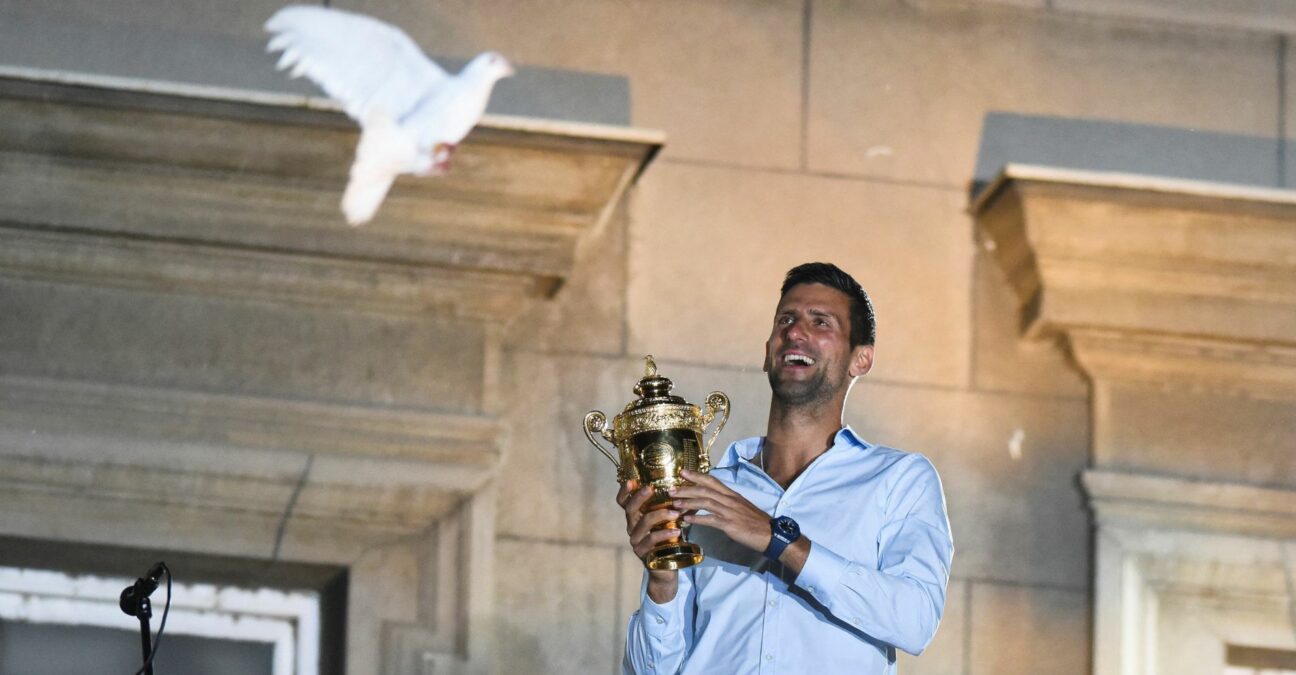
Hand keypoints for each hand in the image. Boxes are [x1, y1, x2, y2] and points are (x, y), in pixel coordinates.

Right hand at [617, 479, 678, 602]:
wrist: (668, 567)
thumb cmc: (669, 540)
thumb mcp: (670, 520)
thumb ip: (673, 505)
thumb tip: (688, 485)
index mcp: (636, 517)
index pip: (624, 502)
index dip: (624, 491)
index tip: (631, 480)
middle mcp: (632, 527)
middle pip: (629, 509)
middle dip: (639, 497)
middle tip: (651, 488)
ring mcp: (635, 541)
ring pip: (642, 523)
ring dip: (659, 515)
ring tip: (675, 512)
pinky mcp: (642, 553)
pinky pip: (651, 540)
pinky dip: (664, 534)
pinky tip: (677, 530)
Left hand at [670, 469, 771, 553]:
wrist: (771, 534)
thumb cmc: (755, 522)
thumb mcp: (740, 508)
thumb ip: (726, 503)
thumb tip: (711, 503)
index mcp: (732, 494)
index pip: (712, 480)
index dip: (696, 475)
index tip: (682, 472)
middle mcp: (730, 499)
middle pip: (705, 489)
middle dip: (686, 489)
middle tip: (670, 490)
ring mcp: (730, 511)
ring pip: (706, 502)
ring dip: (688, 502)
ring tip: (674, 505)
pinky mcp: (730, 524)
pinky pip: (711, 519)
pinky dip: (697, 518)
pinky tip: (687, 520)